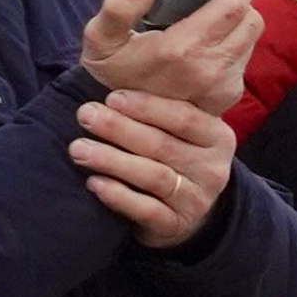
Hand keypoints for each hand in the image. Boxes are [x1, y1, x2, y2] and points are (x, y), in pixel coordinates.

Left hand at [72, 89, 236, 247]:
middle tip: (85, 115)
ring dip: (112, 160)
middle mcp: (214, 168)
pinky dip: (118, 196)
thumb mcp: (179, 134)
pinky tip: (94, 183)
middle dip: (120, 129)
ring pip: (153, 176)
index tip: (112, 97)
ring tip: (78, 149)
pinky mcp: (177, 225)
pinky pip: (147, 209)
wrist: (186, 212)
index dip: (147, 107)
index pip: (185, 118)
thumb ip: (158, 111)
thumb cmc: (172, 158)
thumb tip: (115, 71)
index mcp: (217, 137)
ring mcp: (197, 199)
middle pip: (163, 145)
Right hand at [79, 0, 260, 117]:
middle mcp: (212, 68)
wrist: (121, 120)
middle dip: (240, 1)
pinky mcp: (229, 96)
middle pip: (251, 19)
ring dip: (238, 24)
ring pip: (251, 39)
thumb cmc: (113, 72)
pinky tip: (208, 45)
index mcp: (184, 49)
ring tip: (210, 19)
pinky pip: (244, 60)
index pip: (235, 5)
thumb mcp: (102, 38)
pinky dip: (233, 46)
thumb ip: (120, 5)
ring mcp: (224, 85)